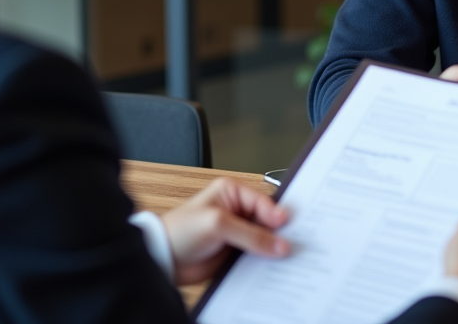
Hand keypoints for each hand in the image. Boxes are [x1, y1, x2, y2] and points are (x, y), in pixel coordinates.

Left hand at [160, 178, 289, 283]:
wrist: (164, 258)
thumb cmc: (181, 231)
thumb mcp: (218, 224)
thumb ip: (251, 234)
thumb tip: (279, 244)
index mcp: (232, 192)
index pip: (264, 202)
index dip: (277, 216)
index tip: (288, 229)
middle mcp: (237, 210)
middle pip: (268, 220)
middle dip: (278, 232)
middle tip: (292, 242)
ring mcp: (237, 231)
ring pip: (264, 239)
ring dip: (272, 248)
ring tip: (285, 257)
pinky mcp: (235, 251)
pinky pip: (256, 255)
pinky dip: (264, 260)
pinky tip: (272, 266)